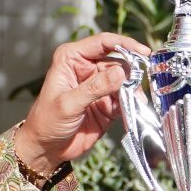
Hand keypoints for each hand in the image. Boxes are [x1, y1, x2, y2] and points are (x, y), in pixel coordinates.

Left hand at [12, 32, 147, 177]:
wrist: (47, 148)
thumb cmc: (47, 121)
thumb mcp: (68, 104)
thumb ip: (94, 88)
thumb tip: (121, 73)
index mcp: (72, 58)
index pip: (103, 42)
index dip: (125, 44)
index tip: (144, 52)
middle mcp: (87, 68)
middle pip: (118, 62)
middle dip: (131, 75)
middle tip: (137, 89)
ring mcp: (99, 85)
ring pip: (125, 81)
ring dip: (133, 92)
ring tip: (135, 104)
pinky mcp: (107, 102)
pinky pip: (126, 99)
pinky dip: (131, 105)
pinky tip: (131, 114)